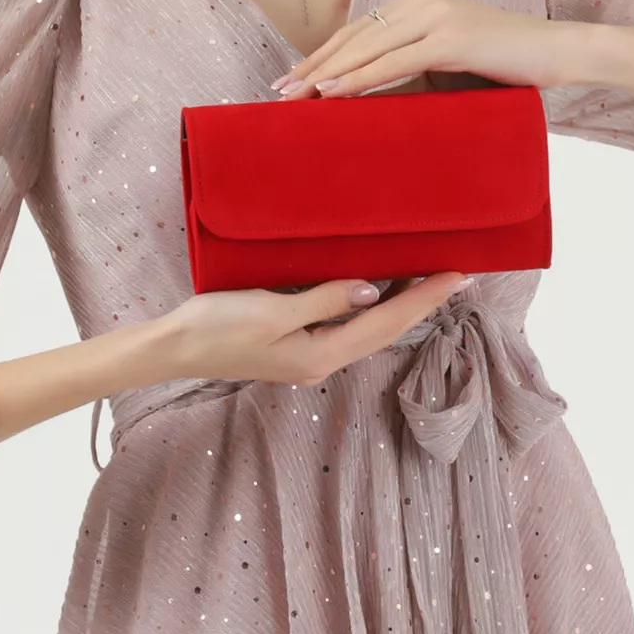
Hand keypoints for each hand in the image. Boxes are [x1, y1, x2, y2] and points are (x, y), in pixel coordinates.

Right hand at [161, 272, 471, 386]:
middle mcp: (321, 360)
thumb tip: (372, 291)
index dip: (424, 299)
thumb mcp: (272, 310)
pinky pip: (346, 323)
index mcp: (320, 354)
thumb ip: (324, 299)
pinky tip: (376, 288)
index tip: (458, 276)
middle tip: (457, 274)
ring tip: (428, 277)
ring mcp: (308, 354)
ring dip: (400, 304)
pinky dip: (370, 304)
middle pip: (384, 329)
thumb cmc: (217, 326)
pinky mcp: (295, 342)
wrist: (175, 347)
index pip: (385, 324)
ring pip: (367, 328)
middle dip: (422, 303)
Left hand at [275, 0, 578, 99]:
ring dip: (328, 74)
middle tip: (280, 91)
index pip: (358, 30)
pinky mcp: (450, 37)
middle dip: (314, 65)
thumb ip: (410, 68)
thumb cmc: (505, 65)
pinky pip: (394, 62)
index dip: (322, 54)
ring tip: (297, 96)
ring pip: (367, 48)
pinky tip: (334, 93)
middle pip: (355, 36)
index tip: (292, 77)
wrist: (559, 53)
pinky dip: (360, 78)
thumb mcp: (447, 64)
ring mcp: (435, 15)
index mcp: (417, 0)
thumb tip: (365, 97)